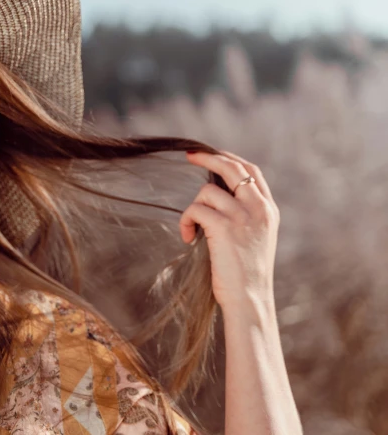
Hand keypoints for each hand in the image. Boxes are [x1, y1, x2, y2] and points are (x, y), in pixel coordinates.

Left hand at [179, 150, 279, 311]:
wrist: (250, 300)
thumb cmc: (246, 274)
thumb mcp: (254, 238)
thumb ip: (244, 214)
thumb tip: (214, 193)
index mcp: (269, 210)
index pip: (251, 172)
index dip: (230, 158)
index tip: (212, 154)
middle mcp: (259, 208)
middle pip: (232, 168)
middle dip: (208, 157)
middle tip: (189, 155)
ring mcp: (242, 216)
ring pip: (207, 191)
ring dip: (193, 209)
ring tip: (192, 230)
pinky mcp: (224, 227)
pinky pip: (195, 209)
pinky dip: (186, 221)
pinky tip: (188, 238)